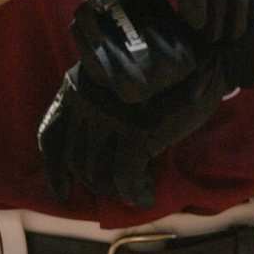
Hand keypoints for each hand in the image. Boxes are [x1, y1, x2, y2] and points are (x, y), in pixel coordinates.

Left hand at [38, 0, 253, 209]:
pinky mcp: (136, 132)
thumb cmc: (163, 69)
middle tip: (110, 193)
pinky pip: (125, 177)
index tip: (63, 191)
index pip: (51, 132)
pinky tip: (145, 196)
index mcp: (77, 85)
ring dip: (114, 191)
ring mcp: (109, 118)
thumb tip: (93, 152)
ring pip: (97, 172)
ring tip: (132, 193)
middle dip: (91, 183)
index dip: (54, 169)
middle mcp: (86, 101)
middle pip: (75, 159)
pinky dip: (134, 193)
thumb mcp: (120, 82)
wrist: (201, 58)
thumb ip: (101, 105)